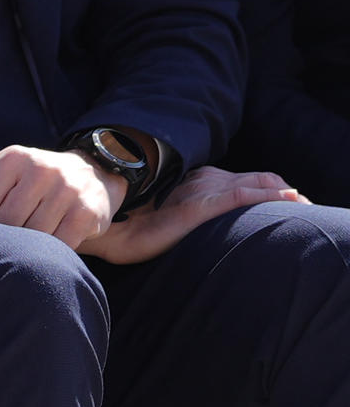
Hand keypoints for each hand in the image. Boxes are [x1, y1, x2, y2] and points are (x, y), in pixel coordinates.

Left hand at [0, 145, 125, 249]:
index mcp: (12, 158)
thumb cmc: (31, 185)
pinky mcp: (87, 212)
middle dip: (9, 235)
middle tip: (19, 233)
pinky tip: (55, 243)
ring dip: (32, 245)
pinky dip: (53, 250)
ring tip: (36, 238)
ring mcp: (66, 189)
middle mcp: (40, 168)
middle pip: (7, 222)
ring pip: (33, 235)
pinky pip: (61, 244)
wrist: (92, 176)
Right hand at [78, 168, 306, 264]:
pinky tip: (284, 198)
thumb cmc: (129, 227)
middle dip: (281, 192)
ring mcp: (197, 193)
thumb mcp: (166, 219)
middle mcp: (198, 181)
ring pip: (250, 186)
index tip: (288, 201)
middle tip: (304, 205)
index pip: (241, 181)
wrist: (102, 225)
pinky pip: (236, 197)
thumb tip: (192, 222)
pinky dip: (263, 196)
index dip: (267, 188)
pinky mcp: (194, 208)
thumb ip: (187, 212)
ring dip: (280, 194)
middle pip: (253, 180)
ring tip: (302, 202)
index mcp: (194, 183)